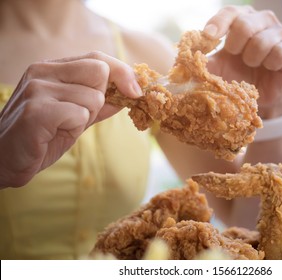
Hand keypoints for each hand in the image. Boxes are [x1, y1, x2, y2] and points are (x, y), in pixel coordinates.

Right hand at [0, 51, 141, 187]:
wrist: (6, 160)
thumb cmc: (43, 136)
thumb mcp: (77, 116)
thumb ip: (101, 103)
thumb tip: (131, 92)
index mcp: (52, 68)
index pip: (98, 59)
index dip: (123, 73)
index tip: (137, 92)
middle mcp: (43, 72)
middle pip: (99, 72)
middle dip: (99, 99)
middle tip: (78, 116)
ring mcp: (37, 89)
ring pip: (93, 98)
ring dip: (85, 119)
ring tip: (61, 126)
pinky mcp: (36, 111)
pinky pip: (79, 114)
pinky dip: (74, 128)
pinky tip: (54, 132)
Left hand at [203, 6, 281, 118]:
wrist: (256, 95)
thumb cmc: (233, 78)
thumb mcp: (213, 71)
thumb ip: (196, 65)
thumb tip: (175, 69)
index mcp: (240, 20)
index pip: (229, 13)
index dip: (218, 24)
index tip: (209, 38)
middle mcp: (261, 21)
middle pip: (245, 24)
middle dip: (236, 45)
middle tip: (236, 57)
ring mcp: (279, 33)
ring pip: (264, 40)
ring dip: (253, 59)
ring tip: (252, 65)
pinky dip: (271, 63)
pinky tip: (267, 68)